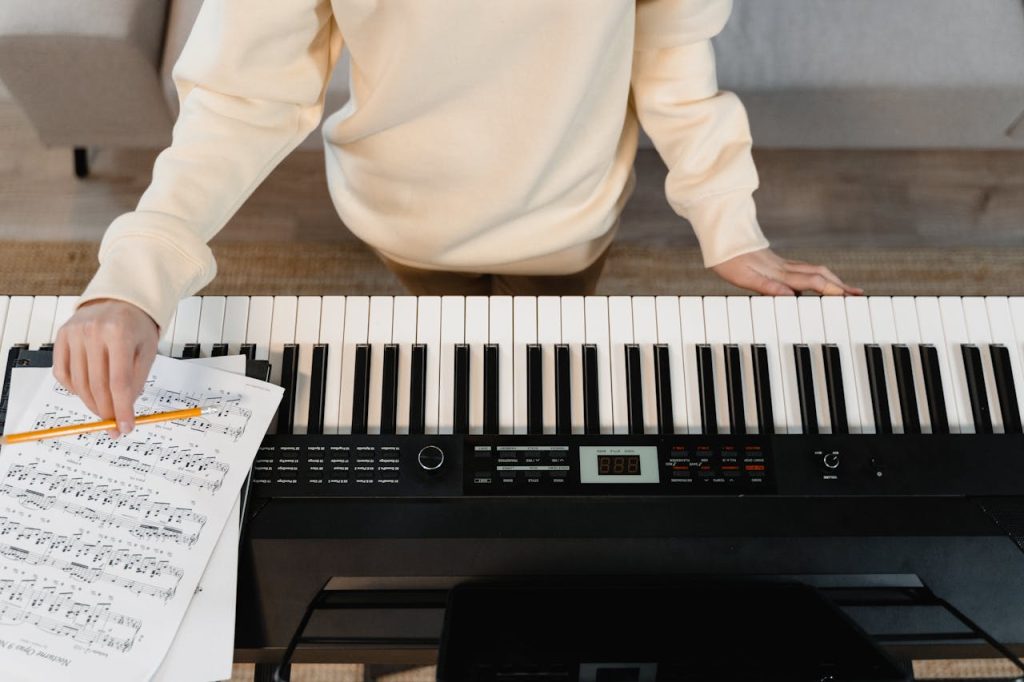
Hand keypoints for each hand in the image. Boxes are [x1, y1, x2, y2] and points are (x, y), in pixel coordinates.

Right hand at [53, 299, 158, 436]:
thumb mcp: (146, 351)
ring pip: (79, 383)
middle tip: (113, 426)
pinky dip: (75, 389)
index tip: (125, 427)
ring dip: (91, 404)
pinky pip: (63, 373)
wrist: (118, 300)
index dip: (122, 409)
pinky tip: (87, 393)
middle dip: (106, 411)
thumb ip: (137, 380)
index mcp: (120, 333)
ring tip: (103, 412)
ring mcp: (74, 333)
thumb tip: (124, 411)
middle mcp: (93, 332)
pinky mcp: (61, 337)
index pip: (119, 382)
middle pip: (97, 386)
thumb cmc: (136, 327)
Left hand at [712, 248, 862, 295]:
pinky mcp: (776, 264)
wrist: (719, 239)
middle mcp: (784, 268)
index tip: (850, 298)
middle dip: (840, 285)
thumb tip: (790, 297)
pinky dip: (818, 278)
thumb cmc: (728, 260)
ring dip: (833, 280)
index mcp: (779, 273)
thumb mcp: (744, 278)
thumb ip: (767, 287)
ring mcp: (782, 264)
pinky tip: (817, 285)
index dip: (833, 290)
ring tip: (846, 291)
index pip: (814, 282)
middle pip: (821, 275)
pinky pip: (803, 271)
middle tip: (858, 295)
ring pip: (815, 272)